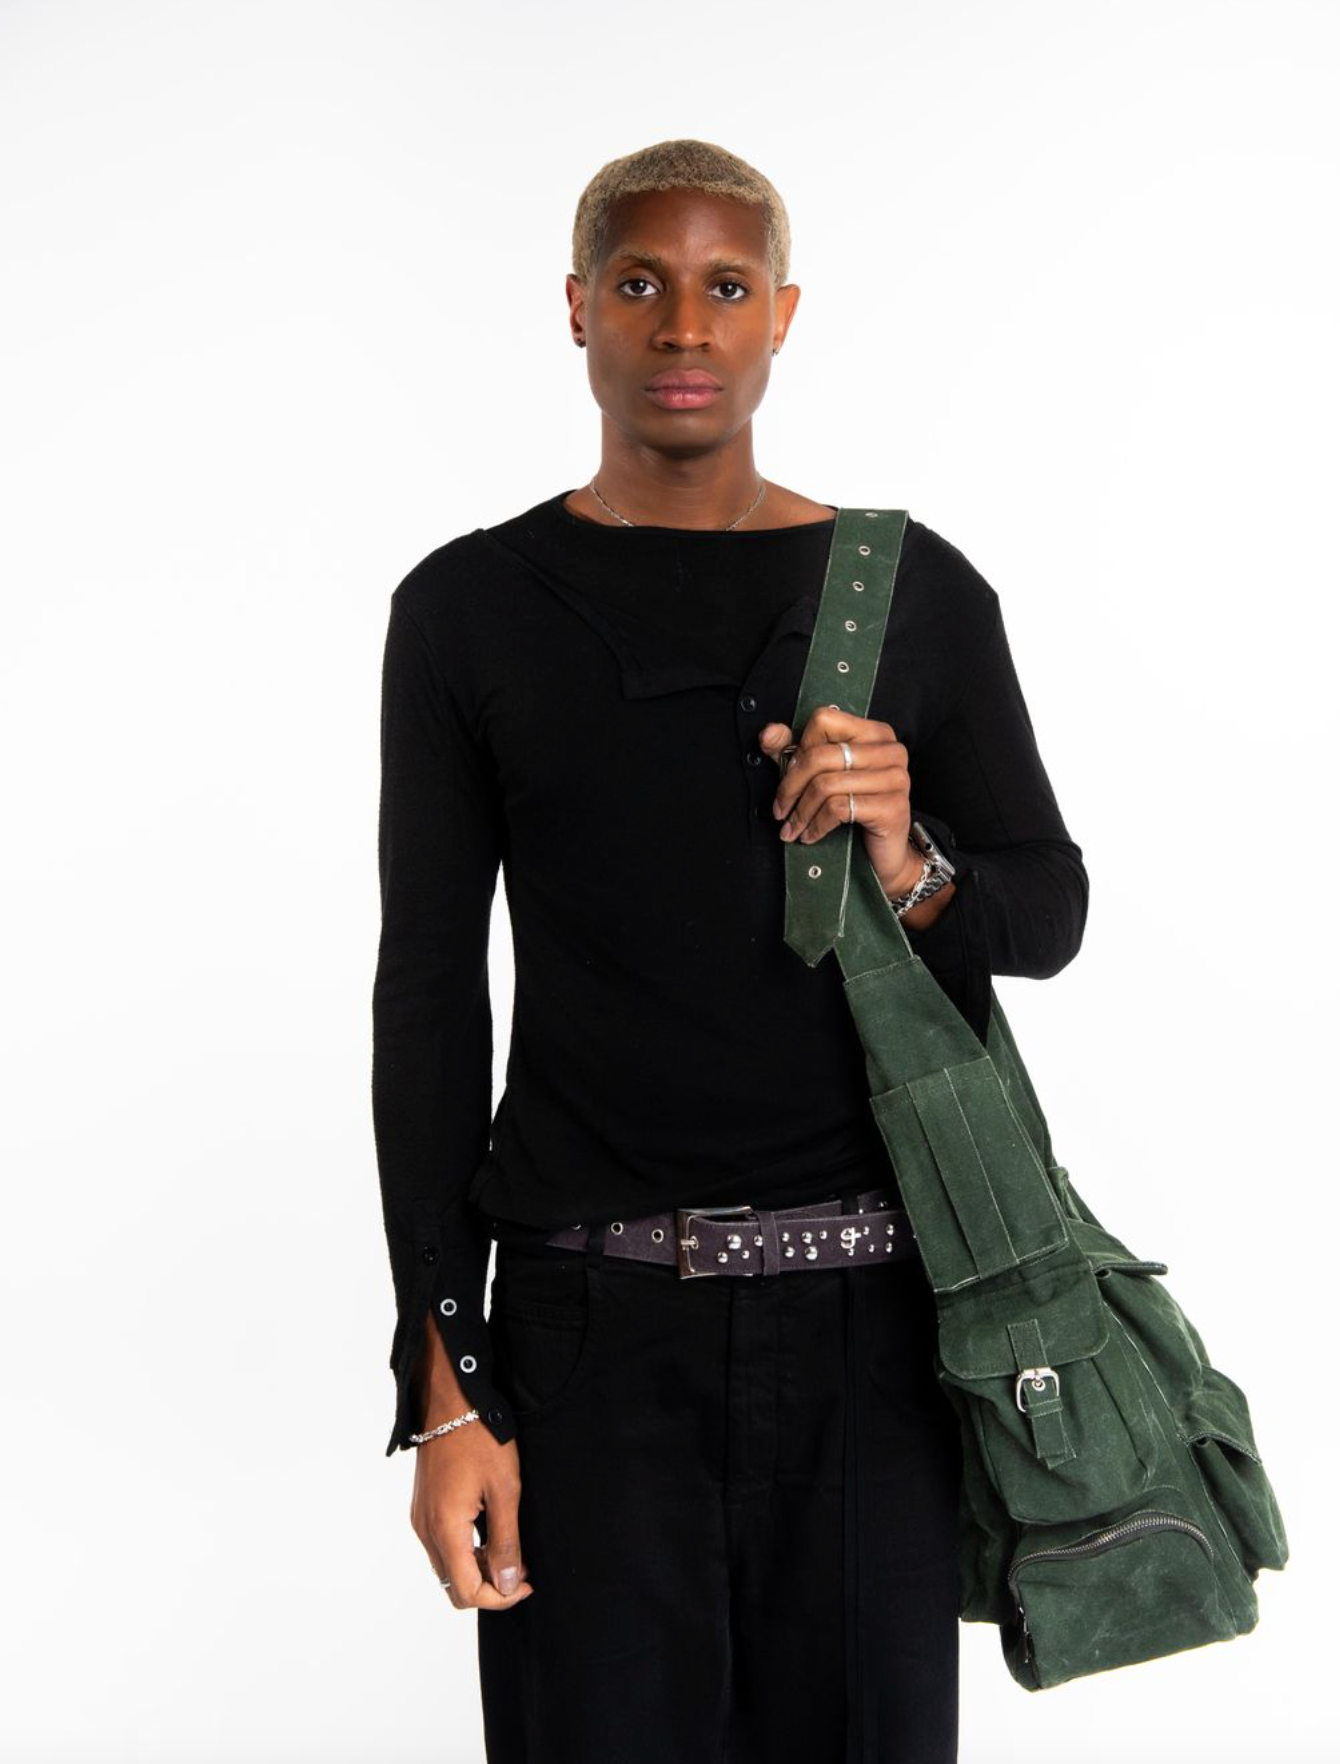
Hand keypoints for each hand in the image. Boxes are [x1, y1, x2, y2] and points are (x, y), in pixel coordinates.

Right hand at [409, 1311, 531, 1611]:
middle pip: (453, 1586)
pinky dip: (464, 1551)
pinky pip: (440, 1546)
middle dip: (488, 1587)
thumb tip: (507, 1585)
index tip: (526, 1583)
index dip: (499, 1598)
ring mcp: (420, 1518)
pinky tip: (488, 1531)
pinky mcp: (422, 1506)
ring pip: (446, 1567)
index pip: (466, 1591)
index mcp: (445, 1529)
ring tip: (509, 1547)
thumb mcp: (505, 1490)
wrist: (450, 1399)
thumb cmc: (481, 1439)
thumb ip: (506, 1541)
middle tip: (519, 1567)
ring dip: (477, 1569)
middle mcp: (425, 1530)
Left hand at [759, 709, 923, 898]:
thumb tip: (769, 733)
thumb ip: (791, 750)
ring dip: (801, 812)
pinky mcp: (893, 807)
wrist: (884, 854)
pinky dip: (816, 825)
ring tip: (792, 828)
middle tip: (780, 810)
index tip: (790, 775)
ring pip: (826, 784)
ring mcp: (895, 778)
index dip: (800, 749)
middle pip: (821, 755)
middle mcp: (890, 750)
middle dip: (791, 787)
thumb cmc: (854, 810)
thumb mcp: (819, 774)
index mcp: (874, 733)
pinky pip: (838, 808)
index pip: (825, 721)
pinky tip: (810, 835)